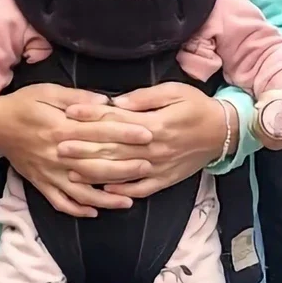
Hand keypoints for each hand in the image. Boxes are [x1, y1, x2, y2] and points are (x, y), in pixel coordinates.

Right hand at [0, 84, 154, 217]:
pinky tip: (94, 212)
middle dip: (124, 168)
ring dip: (105, 198)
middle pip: (96, 165)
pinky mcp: (40, 183)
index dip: (125, 134)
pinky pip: (59, 202)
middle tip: (148, 167)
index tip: (148, 134)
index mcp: (61, 129)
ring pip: (81, 191)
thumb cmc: (23, 103)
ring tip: (129, 201)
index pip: (100, 133)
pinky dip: (76, 209)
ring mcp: (49, 173)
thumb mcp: (48, 91)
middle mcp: (57, 155)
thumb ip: (77, 97)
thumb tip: (106, 102)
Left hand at [72, 84, 228, 200]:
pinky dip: (122, 191)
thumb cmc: (197, 106)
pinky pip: (141, 189)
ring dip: (95, 172)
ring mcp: (159, 167)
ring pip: (122, 172)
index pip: (115, 121)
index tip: (68, 114)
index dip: (90, 117)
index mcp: (154, 124)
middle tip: (57, 146)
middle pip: (112, 149)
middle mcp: (154, 148)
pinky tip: (103, 191)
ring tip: (70, 171)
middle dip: (83, 148)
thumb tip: (118, 103)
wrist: (224, 132)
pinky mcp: (165, 180)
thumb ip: (145, 98)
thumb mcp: (174, 91)